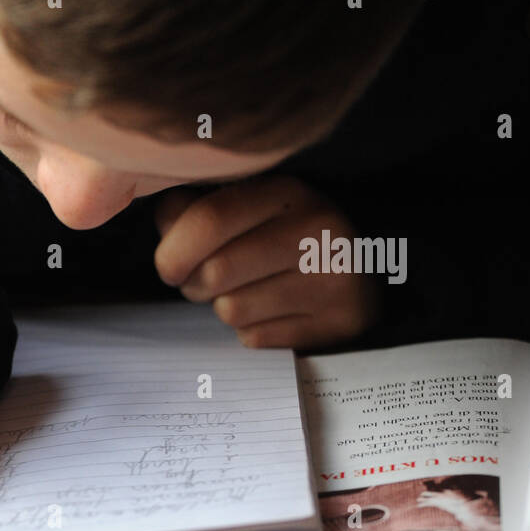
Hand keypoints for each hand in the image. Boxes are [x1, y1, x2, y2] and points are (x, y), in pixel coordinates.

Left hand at [154, 176, 380, 348]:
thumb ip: (194, 212)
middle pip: (214, 273)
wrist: (363, 268)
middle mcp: (317, 231)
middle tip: (208, 281)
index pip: (209, 220)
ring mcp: (334, 279)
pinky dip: (251, 330)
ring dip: (224, 308)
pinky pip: (256, 338)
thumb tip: (166, 228)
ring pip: (231, 310)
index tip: (170, 267)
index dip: (174, 250)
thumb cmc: (281, 236)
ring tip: (248, 291)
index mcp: (287, 192)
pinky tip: (274, 312)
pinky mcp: (338, 323)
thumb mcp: (245, 207)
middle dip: (195, 284)